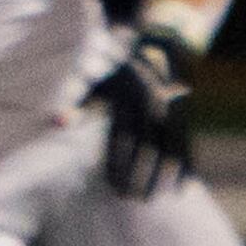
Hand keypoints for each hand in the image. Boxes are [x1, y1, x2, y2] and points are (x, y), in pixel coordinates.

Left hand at [86, 27, 195, 197]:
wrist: (153, 45)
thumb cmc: (111, 72)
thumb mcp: (91, 81)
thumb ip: (73, 102)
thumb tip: (57, 123)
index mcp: (129, 93)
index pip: (124, 135)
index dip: (119, 163)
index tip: (113, 187)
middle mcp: (155, 100)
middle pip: (149, 145)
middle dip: (141, 175)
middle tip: (131, 200)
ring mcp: (174, 107)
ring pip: (172, 147)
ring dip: (163, 176)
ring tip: (153, 199)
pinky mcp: (186, 114)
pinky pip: (188, 144)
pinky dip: (187, 168)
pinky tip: (183, 190)